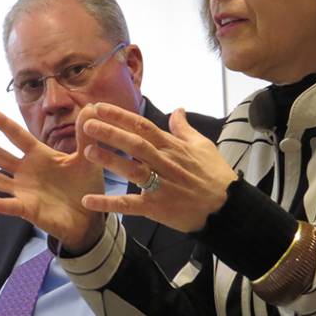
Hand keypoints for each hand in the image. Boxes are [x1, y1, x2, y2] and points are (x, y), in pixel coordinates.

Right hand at [0, 108, 105, 252]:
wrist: (89, 217)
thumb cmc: (85, 185)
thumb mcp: (87, 157)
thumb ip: (85, 134)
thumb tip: (91, 107)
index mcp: (38, 155)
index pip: (17, 136)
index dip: (2, 124)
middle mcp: (26, 171)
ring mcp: (24, 190)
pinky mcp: (28, 209)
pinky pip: (11, 206)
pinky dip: (0, 204)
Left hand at [79, 105, 236, 232]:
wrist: (228, 208)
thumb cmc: (216, 175)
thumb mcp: (203, 146)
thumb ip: (184, 128)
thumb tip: (178, 109)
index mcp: (172, 147)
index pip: (143, 126)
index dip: (120, 116)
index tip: (99, 107)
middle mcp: (164, 163)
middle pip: (135, 144)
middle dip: (110, 133)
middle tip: (87, 124)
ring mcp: (160, 185)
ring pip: (132, 170)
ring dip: (110, 160)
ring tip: (87, 151)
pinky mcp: (156, 207)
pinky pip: (130, 205)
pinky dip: (109, 203)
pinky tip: (88, 200)